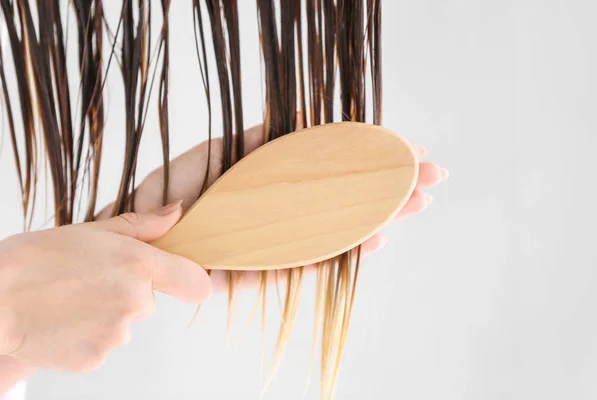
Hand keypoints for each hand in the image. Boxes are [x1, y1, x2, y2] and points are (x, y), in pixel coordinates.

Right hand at [0, 203, 211, 371]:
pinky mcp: (96, 359)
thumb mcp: (93, 230)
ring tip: (69, 301)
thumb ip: (143, 225)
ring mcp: (117, 335)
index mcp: (139, 266)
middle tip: (88, 282)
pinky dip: (87, 337)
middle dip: (126, 292)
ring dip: (105, 315)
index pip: (195, 283)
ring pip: (123, 325)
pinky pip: (102, 346)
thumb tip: (177, 213)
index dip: (190, 280)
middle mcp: (136, 302)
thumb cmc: (38, 258)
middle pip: (148, 301)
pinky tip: (63, 322)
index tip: (178, 279)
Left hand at [97, 123, 448, 290]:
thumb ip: (250, 143)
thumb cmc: (167, 191)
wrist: (135, 235)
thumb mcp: (211, 155)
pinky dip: (335, 254)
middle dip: (387, 191)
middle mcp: (280, 213)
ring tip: (412, 207)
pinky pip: (302, 263)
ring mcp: (273, 241)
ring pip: (332, 235)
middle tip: (429, 180)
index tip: (405, 149)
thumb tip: (289, 124)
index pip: (329, 171)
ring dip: (374, 221)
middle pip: (341, 203)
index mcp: (272, 182)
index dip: (366, 162)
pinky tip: (368, 241)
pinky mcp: (259, 268)